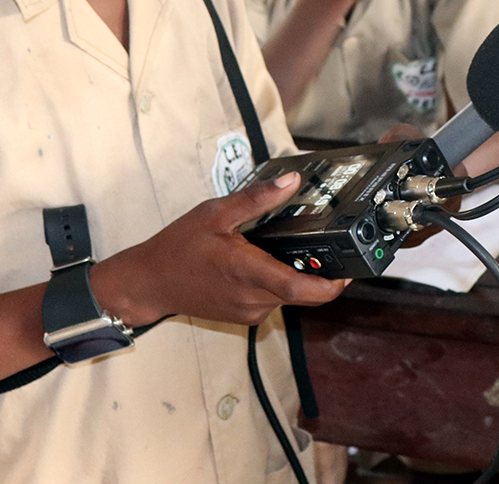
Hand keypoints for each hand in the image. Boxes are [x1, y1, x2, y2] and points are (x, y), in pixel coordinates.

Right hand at [102, 173, 348, 326]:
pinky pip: (270, 300)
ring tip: (278, 247)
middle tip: (321, 244)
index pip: (302, 290)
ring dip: (291, 275)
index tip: (349, 273)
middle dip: (315, 272)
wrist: (149, 283)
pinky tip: (260, 261)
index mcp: (249, 273)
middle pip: (301, 293)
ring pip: (286, 297)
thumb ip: (257, 199)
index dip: (331, 286)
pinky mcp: (242, 317)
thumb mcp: (215, 213)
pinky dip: (274, 282)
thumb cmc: (177, 248)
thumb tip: (291, 182)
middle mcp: (253, 298)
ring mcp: (248, 311)